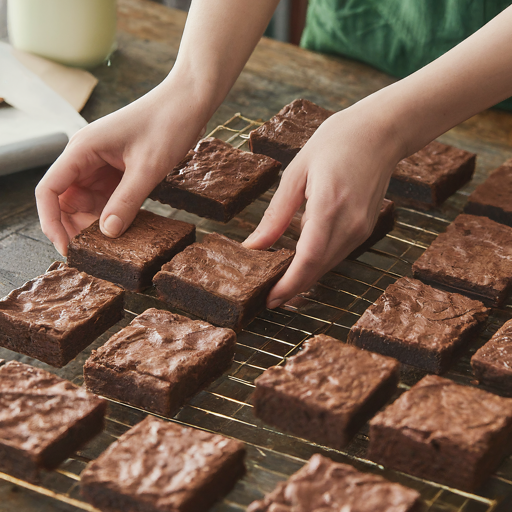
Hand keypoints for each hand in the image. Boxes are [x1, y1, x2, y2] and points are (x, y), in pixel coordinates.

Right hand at [35, 76, 208, 255]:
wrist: (189, 100)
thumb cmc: (168, 124)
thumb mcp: (148, 168)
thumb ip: (126, 201)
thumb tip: (107, 233)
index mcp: (82, 149)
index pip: (50, 190)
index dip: (52, 223)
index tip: (68, 249)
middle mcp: (86, 156)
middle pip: (66, 200)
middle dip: (76, 226)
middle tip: (96, 252)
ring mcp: (102, 162)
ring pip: (87, 201)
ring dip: (95, 222)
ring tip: (112, 245)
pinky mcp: (118, 168)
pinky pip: (107, 196)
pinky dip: (112, 213)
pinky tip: (124, 228)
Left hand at [243, 101, 404, 307]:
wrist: (380, 133)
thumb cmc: (336, 143)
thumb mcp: (296, 173)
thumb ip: (276, 215)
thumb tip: (254, 245)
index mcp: (329, 206)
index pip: (307, 259)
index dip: (288, 285)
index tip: (269, 300)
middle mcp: (350, 224)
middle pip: (317, 269)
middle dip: (292, 288)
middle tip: (267, 296)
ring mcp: (361, 229)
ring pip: (328, 266)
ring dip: (304, 278)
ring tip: (278, 283)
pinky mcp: (365, 229)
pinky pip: (337, 254)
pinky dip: (317, 264)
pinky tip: (300, 263)